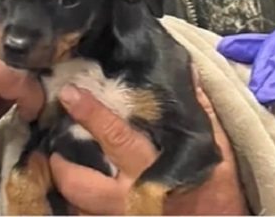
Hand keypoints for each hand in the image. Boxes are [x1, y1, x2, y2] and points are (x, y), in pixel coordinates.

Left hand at [49, 72, 247, 214]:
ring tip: (61, 166)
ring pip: (77, 206)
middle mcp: (128, 196)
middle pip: (79, 182)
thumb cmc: (217, 188)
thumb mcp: (215, 146)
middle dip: (60, 164)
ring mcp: (121, 215)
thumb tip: (187, 71)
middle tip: (56, 145)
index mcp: (151, 168)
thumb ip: (199, 110)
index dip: (90, 114)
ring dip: (65, 186)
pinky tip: (78, 193)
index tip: (69, 95)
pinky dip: (79, 205)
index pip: (115, 136)